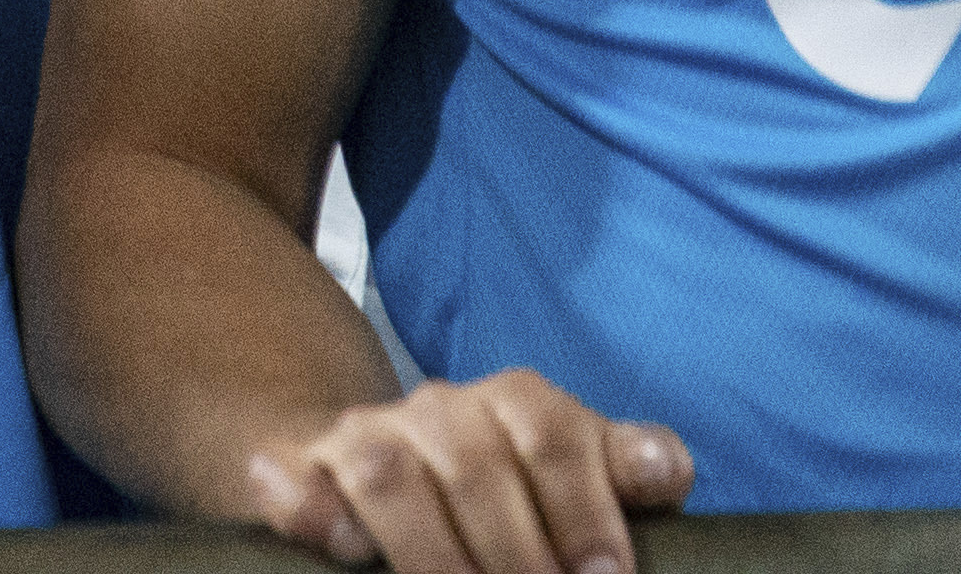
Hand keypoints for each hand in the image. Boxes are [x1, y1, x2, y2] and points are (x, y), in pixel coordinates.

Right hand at [243, 369, 690, 573]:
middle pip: (477, 467)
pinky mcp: (291, 474)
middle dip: (518, 557)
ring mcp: (361, 440)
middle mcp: (439, 410)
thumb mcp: (568, 474)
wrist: (356, 459)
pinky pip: (295, 490)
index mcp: (516, 403)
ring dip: (433, 556)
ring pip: (391, 478)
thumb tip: (669, 471)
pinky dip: (314, 516)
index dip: (584, 508)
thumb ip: (618, 470)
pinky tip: (344, 548)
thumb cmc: (494, 492)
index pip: (554, 435)